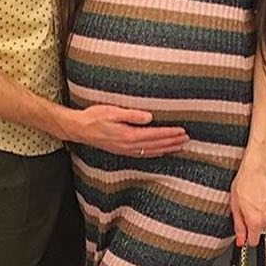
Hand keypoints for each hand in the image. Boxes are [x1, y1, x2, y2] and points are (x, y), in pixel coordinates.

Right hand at [62, 105, 186, 155]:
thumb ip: (132, 115)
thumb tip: (150, 117)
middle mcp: (129, 145)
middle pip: (156, 145)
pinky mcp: (122, 151)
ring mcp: (125, 150)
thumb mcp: (112, 111)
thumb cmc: (94, 117)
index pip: (155, 135)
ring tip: (179, 146)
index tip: (182, 131)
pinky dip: (155, 153)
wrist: (79, 129)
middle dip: (172, 142)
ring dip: (166, 149)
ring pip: (151, 151)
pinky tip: (160, 151)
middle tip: (186, 139)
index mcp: (128, 135)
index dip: (169, 133)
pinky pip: (143, 154)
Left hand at [230, 161, 265, 245]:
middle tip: (244, 216)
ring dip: (259, 222)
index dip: (246, 239)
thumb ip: (239, 226)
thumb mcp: (235, 207)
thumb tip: (240, 240)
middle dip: (252, 229)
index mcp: (255, 221)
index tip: (242, 235)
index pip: (253, 242)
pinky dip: (264, 215)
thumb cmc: (244, 184)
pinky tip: (256, 205)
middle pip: (260, 234)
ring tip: (250, 209)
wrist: (256, 171)